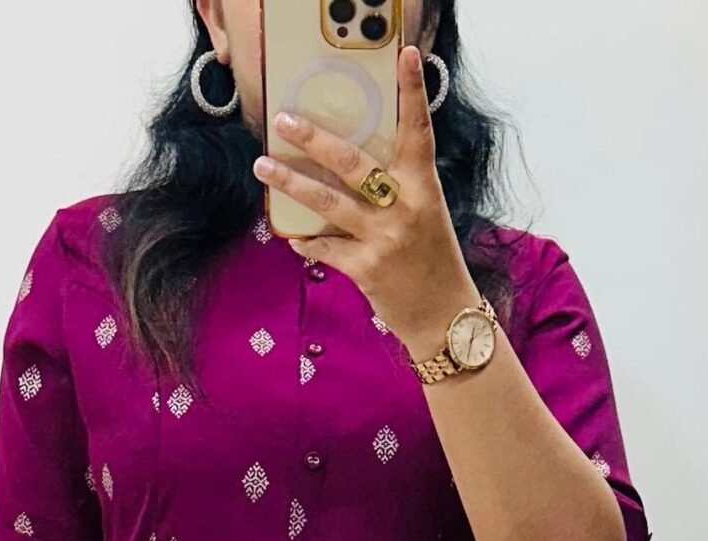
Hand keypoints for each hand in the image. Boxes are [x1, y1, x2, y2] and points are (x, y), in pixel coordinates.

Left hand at [255, 44, 476, 357]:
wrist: (444, 317)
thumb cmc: (432, 260)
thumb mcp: (425, 213)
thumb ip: (397, 187)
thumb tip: (350, 162)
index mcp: (423, 186)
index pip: (418, 130)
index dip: (413, 92)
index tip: (406, 56)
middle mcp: (404, 207)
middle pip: (353, 163)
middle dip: (314, 140)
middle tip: (284, 120)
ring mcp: (384, 238)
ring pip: (328, 202)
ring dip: (291, 183)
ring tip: (263, 167)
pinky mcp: (366, 268)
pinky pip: (325, 247)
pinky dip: (306, 241)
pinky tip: (291, 236)